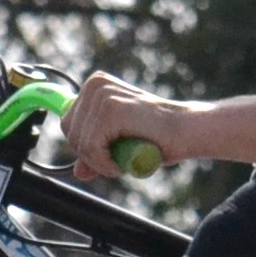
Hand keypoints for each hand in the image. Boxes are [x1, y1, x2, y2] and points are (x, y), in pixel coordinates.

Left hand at [67, 71, 190, 181]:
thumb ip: (96, 155)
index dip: (83, 146)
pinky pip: (92, 148)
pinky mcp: (111, 109)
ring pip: (81, 143)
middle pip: (70, 133)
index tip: (106, 153)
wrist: (186, 130)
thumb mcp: (119, 146)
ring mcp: (103, 95)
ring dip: (100, 162)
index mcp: (95, 85)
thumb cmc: (156, 137)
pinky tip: (124, 161)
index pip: (68, 124)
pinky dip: (106, 163)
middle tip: (117, 159)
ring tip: (124, 158)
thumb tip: (77, 171)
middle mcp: (95, 85)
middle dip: (90, 155)